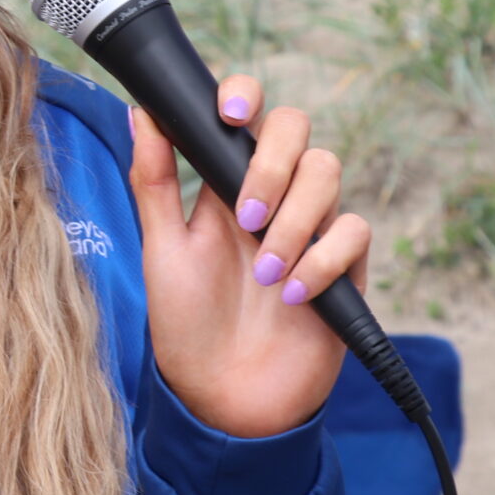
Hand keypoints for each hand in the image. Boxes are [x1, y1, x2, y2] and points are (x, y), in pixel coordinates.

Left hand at [127, 75, 371, 438]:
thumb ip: (153, 180)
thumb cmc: (187, 323)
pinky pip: (354, 232)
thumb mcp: (162, 249)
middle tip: (245, 218)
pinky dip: (322, 260)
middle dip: (272, 163)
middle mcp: (274, 195)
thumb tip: (140, 110)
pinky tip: (293, 295)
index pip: (249, 115)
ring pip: (327, 172)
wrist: (224, 399)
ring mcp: (312, 227)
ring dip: (294, 220)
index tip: (230, 113)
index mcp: (226, 184)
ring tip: (264, 274)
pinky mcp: (345, 266)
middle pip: (296, 128)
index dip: (247, 95)